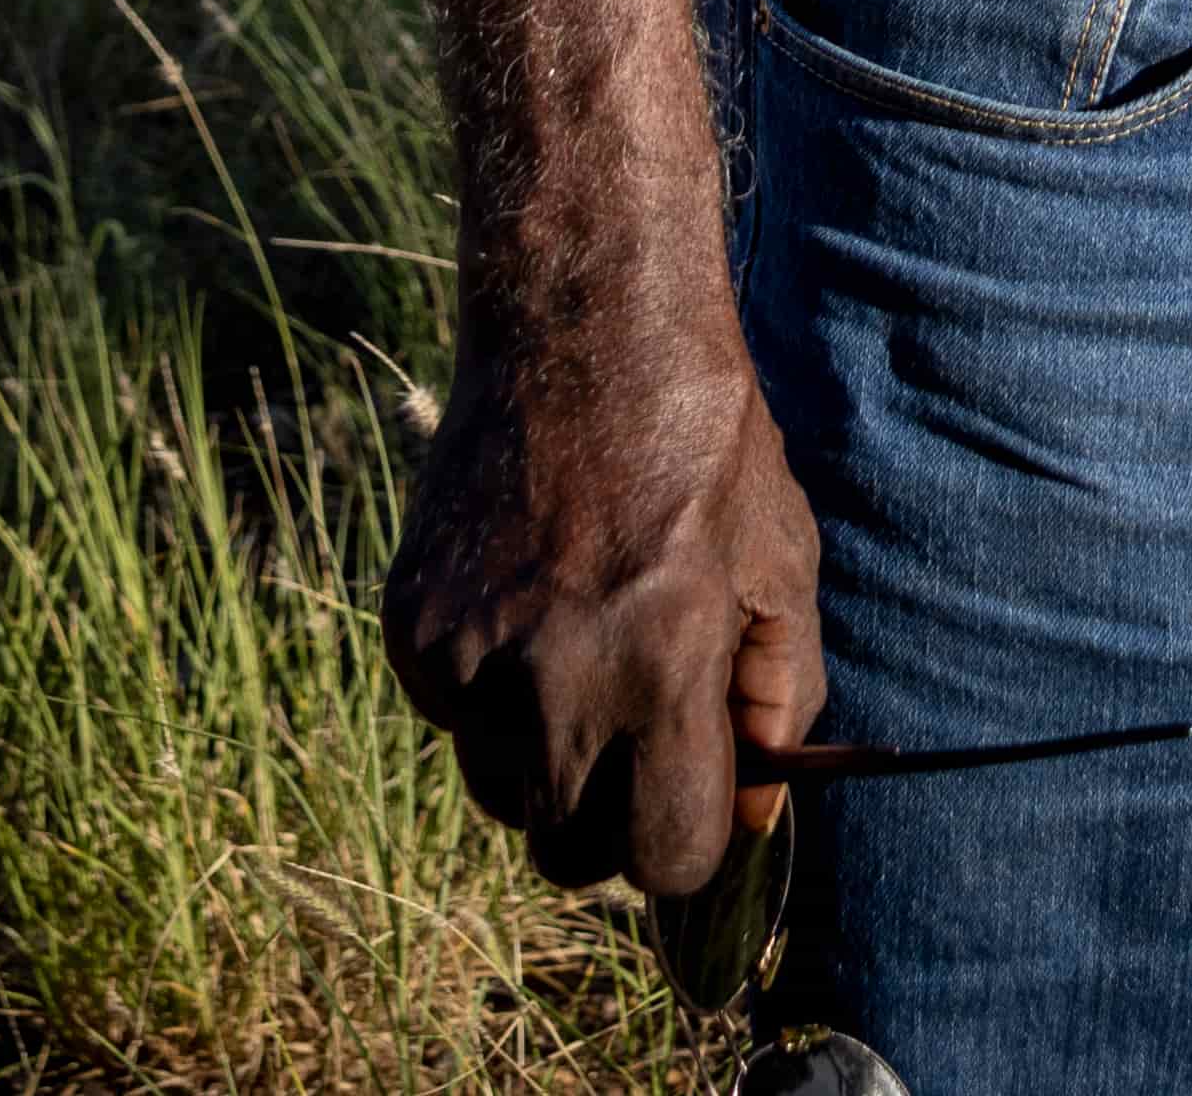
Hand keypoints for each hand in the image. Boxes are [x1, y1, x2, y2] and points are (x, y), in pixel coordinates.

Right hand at [386, 300, 827, 898]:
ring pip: (503, 796)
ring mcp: (466, 660)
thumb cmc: (706, 449)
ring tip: (585, 649)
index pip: (661, 859)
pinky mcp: (409, 633)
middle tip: (641, 731)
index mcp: (659, 670)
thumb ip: (778, 702)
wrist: (583, 332)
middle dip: (612, 817)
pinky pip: (453, 723)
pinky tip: (530, 605)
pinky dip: (490, 696)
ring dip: (546, 760)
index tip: (697, 791)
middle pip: (567, 854)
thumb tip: (754, 814)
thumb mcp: (781, 565)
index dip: (689, 838)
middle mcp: (552, 682)